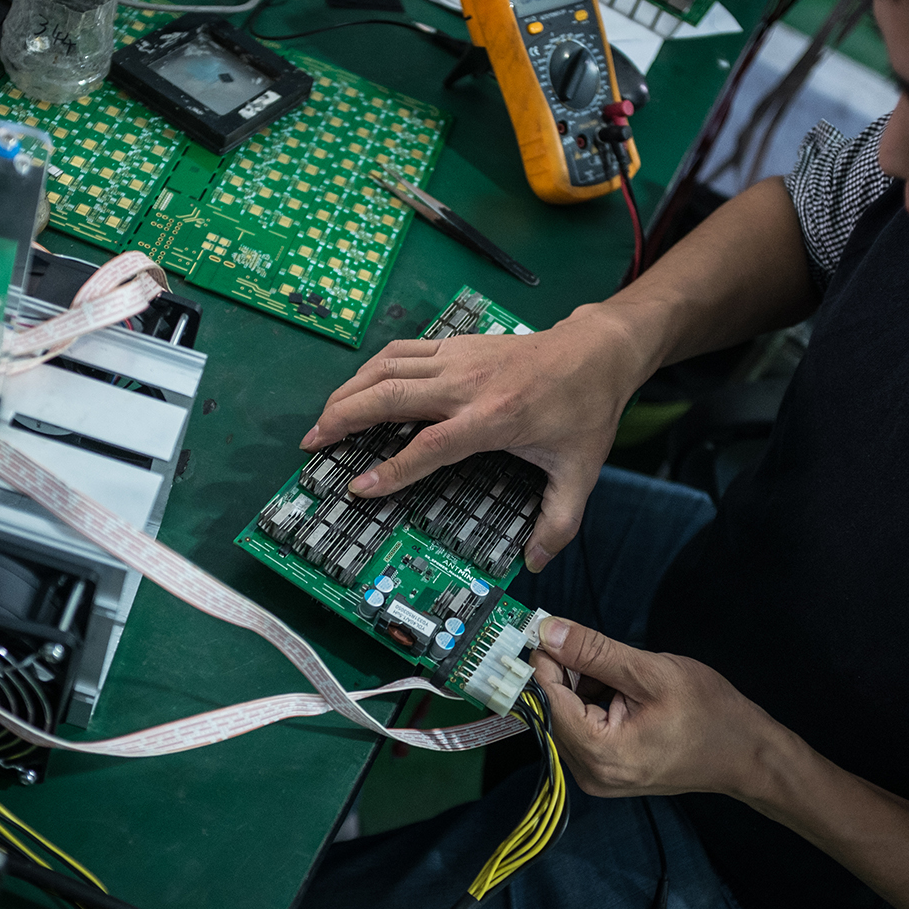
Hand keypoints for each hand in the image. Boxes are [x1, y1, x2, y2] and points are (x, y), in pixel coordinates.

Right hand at [298, 304, 654, 570]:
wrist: (596, 351)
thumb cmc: (585, 410)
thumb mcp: (580, 471)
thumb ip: (559, 522)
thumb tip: (535, 563)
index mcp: (494, 418)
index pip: (429, 446)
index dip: (391, 469)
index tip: (359, 487)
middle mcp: (467, 383)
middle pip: (390, 395)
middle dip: (344, 418)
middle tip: (313, 444)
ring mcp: (457, 358)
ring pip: (386, 367)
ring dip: (348, 391)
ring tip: (322, 420)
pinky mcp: (454, 345)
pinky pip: (400, 352)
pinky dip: (370, 370)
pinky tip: (356, 390)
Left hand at [531, 616, 791, 800]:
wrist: (748, 754)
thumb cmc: (710, 714)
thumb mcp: (650, 672)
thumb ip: (593, 652)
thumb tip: (547, 631)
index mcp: (598, 754)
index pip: (547, 699)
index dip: (546, 659)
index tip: (550, 628)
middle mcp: (589, 773)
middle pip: (554, 710)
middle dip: (568, 674)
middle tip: (597, 649)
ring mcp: (598, 777)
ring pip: (567, 718)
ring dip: (582, 689)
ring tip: (622, 676)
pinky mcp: (607, 772)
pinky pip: (583, 730)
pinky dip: (594, 705)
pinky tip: (622, 693)